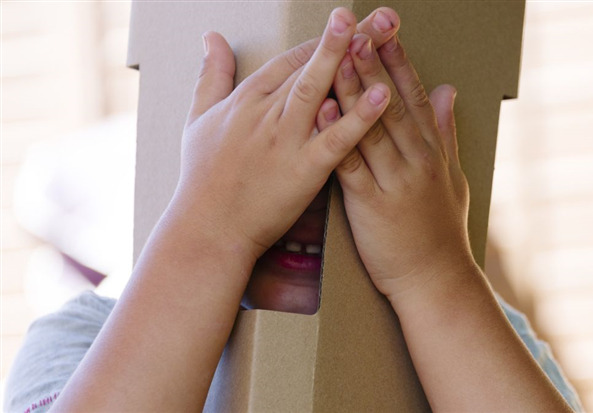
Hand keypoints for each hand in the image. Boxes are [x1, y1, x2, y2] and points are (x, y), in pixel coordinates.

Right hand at [171, 8, 390, 267]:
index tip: (352, 17)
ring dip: (351, 59)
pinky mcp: (302, 170)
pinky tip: (383, 95)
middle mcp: (267, 112)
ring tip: (381, 34)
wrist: (206, 230)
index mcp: (248, 99)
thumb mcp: (199, 118)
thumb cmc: (202, 178)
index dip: (325, 37)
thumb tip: (210, 37)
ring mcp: (285, 140)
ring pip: (320, 90)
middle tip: (383, 15)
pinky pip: (335, 139)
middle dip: (349, 36)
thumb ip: (211, 75)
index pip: (292, 59)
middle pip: (312, 66)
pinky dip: (358, 117)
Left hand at [317, 31, 474, 301]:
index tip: (386, 30)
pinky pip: (350, 165)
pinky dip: (336, 136)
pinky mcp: (372, 205)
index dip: (400, 61)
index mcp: (432, 152)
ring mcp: (395, 181)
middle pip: (393, 103)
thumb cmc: (441, 231)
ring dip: (354, 88)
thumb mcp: (453, 176)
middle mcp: (417, 160)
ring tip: (338, 54)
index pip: (416, 96)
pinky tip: (323, 110)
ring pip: (372, 127)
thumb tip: (449, 90)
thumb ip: (446, 131)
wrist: (436, 280)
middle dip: (375, 62)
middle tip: (359, 27)